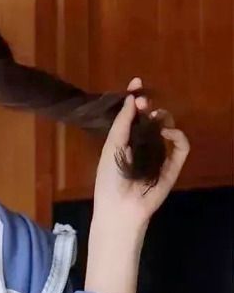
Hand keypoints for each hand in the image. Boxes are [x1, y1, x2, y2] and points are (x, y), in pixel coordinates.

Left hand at [92, 75, 189, 236]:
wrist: (119, 209)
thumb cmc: (109, 180)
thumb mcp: (112, 146)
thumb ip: (122, 123)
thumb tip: (131, 98)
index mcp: (125, 141)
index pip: (134, 115)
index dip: (136, 99)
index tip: (137, 83)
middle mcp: (143, 146)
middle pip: (152, 119)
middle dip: (149, 107)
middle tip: (143, 104)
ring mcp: (159, 155)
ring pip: (168, 128)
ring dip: (164, 118)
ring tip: (155, 118)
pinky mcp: (172, 167)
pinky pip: (182, 147)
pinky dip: (178, 136)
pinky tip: (166, 132)